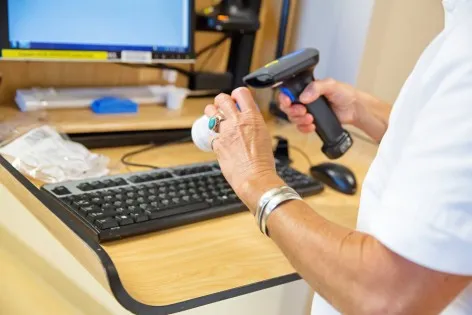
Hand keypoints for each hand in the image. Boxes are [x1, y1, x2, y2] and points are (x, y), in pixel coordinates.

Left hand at [205, 88, 284, 212]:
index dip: (237, 94)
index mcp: (252, 117)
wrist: (255, 178)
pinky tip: (221, 142)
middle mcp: (237, 121)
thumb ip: (253, 123)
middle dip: (221, 101)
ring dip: (212, 113)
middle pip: (222, 98)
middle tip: (222, 107)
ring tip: (215, 118)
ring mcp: (225, 132)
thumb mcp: (264, 135)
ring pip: (211, 112)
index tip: (236, 99)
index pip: (241, 93)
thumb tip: (247, 119)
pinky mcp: (217, 144)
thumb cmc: (263, 162)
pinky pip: (212, 135)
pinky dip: (215, 137)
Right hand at [279, 78, 359, 132]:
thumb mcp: (331, 85)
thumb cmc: (344, 94)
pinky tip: (312, 126)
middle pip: (287, 107)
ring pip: (293, 118)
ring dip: (299, 120)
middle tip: (303, 111)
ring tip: (311, 119)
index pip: (288, 92)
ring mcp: (307, 112)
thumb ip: (316, 87)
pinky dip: (304, 128)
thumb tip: (303, 97)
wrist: (354, 109)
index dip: (284, 97)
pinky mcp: (311, 122)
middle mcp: (304, 100)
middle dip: (292, 110)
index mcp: (306, 88)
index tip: (288, 101)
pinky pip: (300, 127)